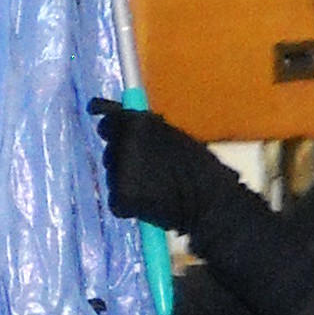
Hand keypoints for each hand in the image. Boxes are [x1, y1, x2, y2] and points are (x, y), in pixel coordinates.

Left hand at [88, 97, 240, 241]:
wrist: (210, 200)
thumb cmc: (198, 166)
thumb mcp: (172, 135)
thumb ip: (145, 126)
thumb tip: (109, 111)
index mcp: (138, 124)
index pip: (108, 120)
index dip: (110, 126)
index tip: (103, 123)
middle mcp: (123, 144)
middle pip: (110, 149)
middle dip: (123, 157)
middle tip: (147, 169)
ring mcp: (119, 172)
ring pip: (113, 175)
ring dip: (126, 180)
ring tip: (155, 187)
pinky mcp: (119, 198)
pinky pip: (115, 199)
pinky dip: (127, 203)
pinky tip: (148, 203)